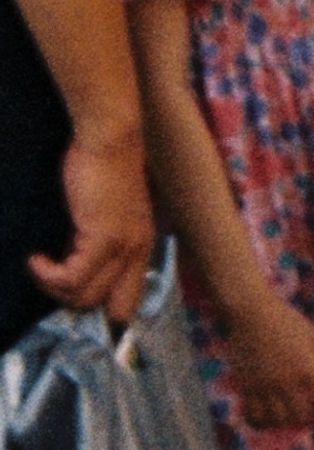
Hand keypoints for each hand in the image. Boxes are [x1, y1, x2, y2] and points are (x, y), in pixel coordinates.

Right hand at [35, 122, 153, 321]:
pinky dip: (48, 275)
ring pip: (86, 296)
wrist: (108, 138)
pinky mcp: (104, 237)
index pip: (129, 302)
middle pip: (111, 309)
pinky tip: (36, 260)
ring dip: (54, 288)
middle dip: (72, 302)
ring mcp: (124, 246)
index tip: (69, 298)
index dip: (99, 310)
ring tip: (40, 267)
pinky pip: (71, 278)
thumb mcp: (100, 216)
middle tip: (49, 281)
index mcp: (140, 247)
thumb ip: (93, 245)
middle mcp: (138, 251)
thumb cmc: (100, 169)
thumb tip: (70, 272)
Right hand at [219, 290, 313, 431]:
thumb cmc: (288, 321)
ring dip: (289, 422)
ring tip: (294, 414)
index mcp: (308, 370)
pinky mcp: (246, 388)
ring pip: (278, 421)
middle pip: (303, 418)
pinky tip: (271, 415)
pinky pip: (255, 415)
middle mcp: (287, 383)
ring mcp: (265, 388)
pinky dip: (264, 421)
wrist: (253, 313)